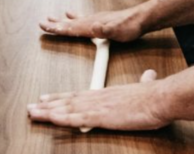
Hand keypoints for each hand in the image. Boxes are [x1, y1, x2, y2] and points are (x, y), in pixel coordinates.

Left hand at [28, 70, 166, 129]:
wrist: (161, 97)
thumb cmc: (155, 95)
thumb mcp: (148, 86)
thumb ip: (145, 81)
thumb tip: (149, 75)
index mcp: (109, 92)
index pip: (80, 94)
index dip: (63, 97)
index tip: (49, 97)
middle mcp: (100, 97)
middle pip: (69, 100)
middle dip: (49, 104)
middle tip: (32, 105)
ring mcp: (99, 106)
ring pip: (67, 108)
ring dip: (48, 111)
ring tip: (32, 112)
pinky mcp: (102, 116)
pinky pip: (76, 118)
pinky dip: (61, 118)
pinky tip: (50, 118)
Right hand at [39, 9, 144, 41]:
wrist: (142, 18)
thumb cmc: (130, 26)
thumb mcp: (117, 30)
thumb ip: (104, 29)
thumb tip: (93, 26)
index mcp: (92, 25)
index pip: (71, 28)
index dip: (57, 28)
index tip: (44, 26)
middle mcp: (92, 21)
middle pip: (70, 23)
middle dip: (55, 24)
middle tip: (41, 22)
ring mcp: (97, 19)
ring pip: (75, 20)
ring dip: (63, 20)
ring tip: (53, 17)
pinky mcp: (102, 20)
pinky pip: (83, 18)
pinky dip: (75, 18)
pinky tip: (74, 15)